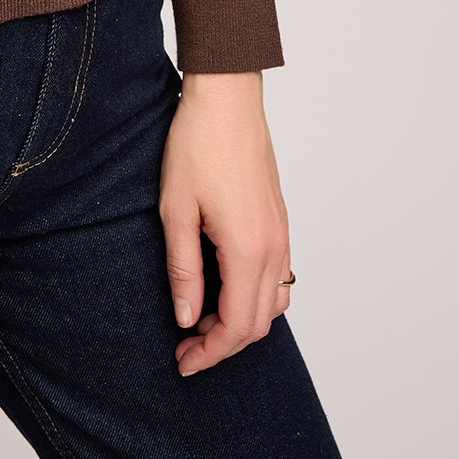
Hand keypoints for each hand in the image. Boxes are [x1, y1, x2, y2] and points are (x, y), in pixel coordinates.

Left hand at [158, 70, 292, 375]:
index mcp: (248, 249)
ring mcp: (282, 233)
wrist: (227, 97)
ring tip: (201, 315)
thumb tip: (187, 318)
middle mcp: (274, 247)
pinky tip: (222, 285)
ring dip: (241, 320)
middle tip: (185, 345)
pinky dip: (254, 295)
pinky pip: (278, 276)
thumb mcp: (176, 210)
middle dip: (223, 343)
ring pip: (273, 302)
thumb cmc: (197, 144)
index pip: (238, 326)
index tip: (183, 361)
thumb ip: (183, 269)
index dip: (211, 352)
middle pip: (259, 322)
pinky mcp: (279, 220)